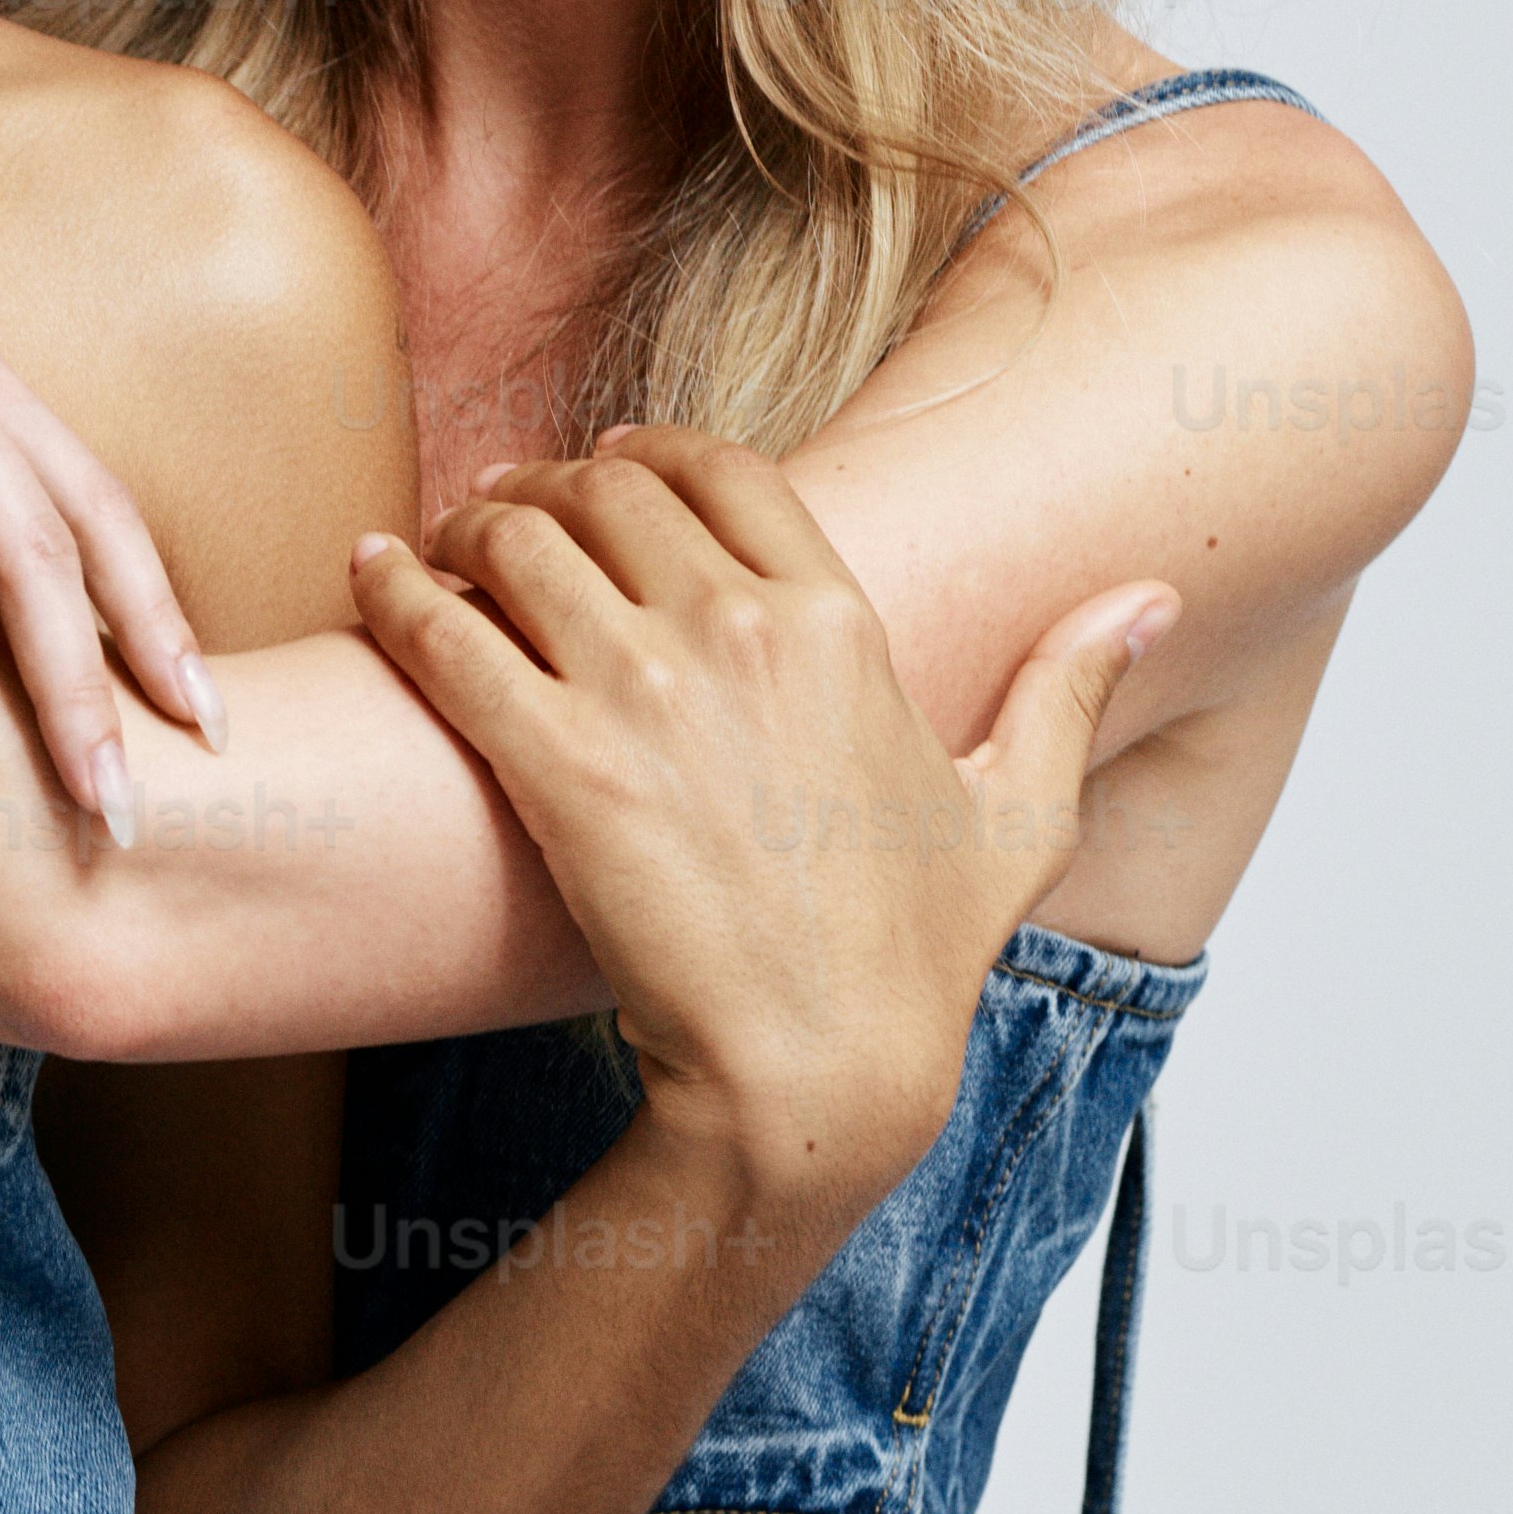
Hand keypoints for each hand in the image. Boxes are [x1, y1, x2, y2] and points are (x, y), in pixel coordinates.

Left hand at [349, 428, 1175, 1223]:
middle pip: (605, 487)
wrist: (817, 1064)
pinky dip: (393, 587)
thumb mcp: (1017, 813)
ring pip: (516, 539)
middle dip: (546, 483)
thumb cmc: (912, 955)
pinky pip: (445, 630)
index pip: (719, 466)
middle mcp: (736, 626)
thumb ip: (1070, 686)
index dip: (647, 448)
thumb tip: (1146, 598)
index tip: (605, 460)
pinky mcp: (556, 760)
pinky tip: (366, 573)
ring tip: (438, 546)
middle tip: (506, 508)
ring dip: (466, 526)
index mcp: (837, 616)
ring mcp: (640, 688)